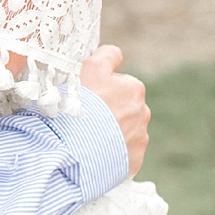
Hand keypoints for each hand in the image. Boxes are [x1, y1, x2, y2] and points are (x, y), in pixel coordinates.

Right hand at [82, 46, 148, 176]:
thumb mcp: (87, 70)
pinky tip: (95, 152)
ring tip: (88, 137)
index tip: (88, 91)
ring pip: (125, 128)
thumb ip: (104, 58)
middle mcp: (141, 110)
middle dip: (108, 108)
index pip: (118, 77)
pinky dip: (113, 152)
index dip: (99, 83)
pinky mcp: (135, 160)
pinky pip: (124, 152)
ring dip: (112, 130)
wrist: (72, 151)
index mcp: (132, 87)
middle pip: (122, 104)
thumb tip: (114, 54)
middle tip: (85, 117)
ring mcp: (139, 136)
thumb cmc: (78, 106)